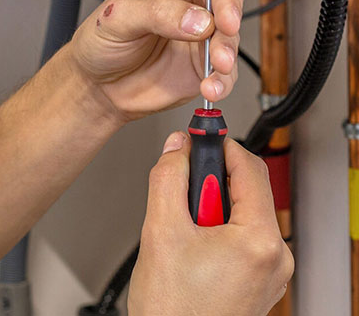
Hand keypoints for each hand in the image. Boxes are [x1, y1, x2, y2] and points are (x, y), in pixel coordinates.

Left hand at [70, 0, 277, 121]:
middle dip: (229, 10)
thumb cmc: (100, 42)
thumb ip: (157, 13)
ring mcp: (201, 32)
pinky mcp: (205, 63)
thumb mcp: (116, 18)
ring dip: (226, 50)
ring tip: (214, 64)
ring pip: (231, 33)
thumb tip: (198, 20)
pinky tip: (210, 84)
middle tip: (224, 27)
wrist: (98, 87)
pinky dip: (222, 79)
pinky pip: (227, 70)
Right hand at [128, 132, 293, 315]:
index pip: (249, 167)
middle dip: (210, 181)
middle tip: (180, 189)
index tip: (199, 135)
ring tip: (181, 228)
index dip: (220, 145)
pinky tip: (191, 245)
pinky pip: (243, 238)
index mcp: (259, 241)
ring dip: (210, 207)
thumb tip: (176, 147)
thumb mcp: (160, 230)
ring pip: (242, 214)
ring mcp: (270, 272)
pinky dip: (216, 229)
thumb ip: (168, 178)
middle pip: (247, 190)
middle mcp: (275, 257)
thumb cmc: (173, 308)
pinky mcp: (259, 282)